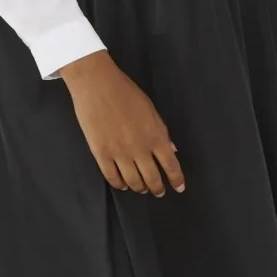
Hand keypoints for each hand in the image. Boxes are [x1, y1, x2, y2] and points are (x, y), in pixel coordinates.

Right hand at [56, 51, 184, 196]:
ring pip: (133, 181)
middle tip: (159, 191)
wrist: (97, 85)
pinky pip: (112, 177)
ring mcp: (119, 153)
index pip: (171, 165)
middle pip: (152, 178)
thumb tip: (171, 150)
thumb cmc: (126, 92)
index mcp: (155, 136)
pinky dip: (120, 184)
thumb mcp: (151, 110)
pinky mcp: (101, 154)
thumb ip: (162, 132)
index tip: (179, 187)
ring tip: (141, 189)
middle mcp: (139, 149)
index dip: (177, 179)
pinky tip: (123, 184)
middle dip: (158, 188)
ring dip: (140, 188)